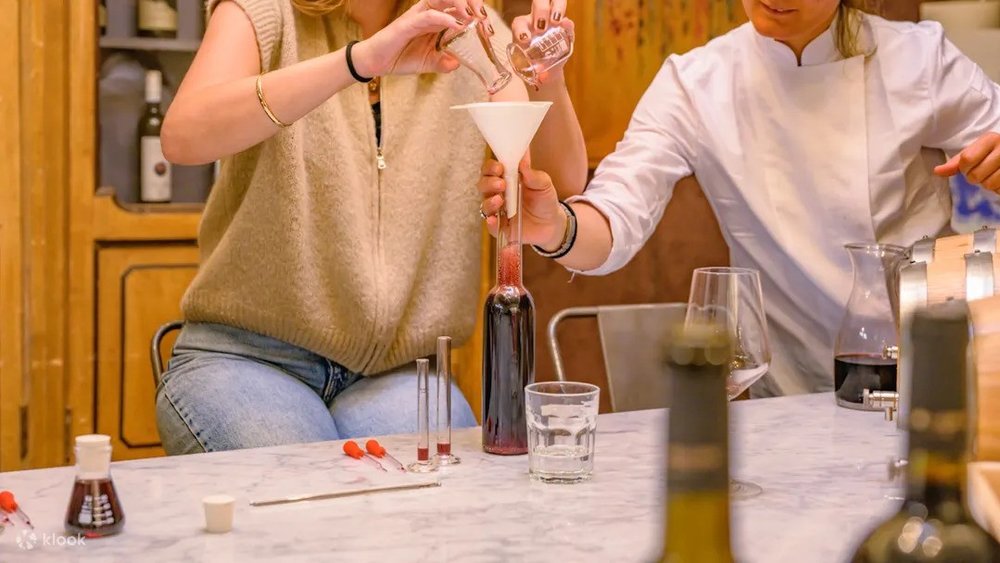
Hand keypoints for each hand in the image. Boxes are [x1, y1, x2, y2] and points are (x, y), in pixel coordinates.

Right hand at [354, 0, 489, 76]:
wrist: (377, 63)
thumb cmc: (401, 57)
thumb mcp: (429, 63)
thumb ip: (445, 63)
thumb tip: (459, 64)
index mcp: (436, 20)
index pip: (458, 8)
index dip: (474, 11)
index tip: (487, 23)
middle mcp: (429, 13)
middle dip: (472, 2)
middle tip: (483, 16)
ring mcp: (419, 15)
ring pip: (442, 0)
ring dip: (460, 4)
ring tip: (473, 16)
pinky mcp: (409, 22)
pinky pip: (429, 15)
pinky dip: (445, 19)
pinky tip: (456, 25)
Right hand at [478, 158, 567, 249]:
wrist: (551, 224)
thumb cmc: (545, 200)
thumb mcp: (544, 184)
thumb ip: (533, 174)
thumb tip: (523, 160)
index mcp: (506, 179)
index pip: (491, 169)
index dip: (492, 167)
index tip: (500, 167)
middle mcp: (498, 193)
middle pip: (483, 185)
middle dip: (489, 182)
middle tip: (501, 184)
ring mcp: (498, 211)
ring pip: (485, 204)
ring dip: (489, 201)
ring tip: (499, 200)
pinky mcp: (500, 227)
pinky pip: (491, 225)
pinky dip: (491, 222)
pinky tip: (494, 219)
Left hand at [510, 0, 573, 84]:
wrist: (545, 71)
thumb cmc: (532, 69)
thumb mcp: (529, 72)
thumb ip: (534, 72)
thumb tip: (542, 77)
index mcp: (522, 29)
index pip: (519, 23)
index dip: (522, 29)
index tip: (526, 40)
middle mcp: (535, 20)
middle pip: (537, 4)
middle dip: (540, 12)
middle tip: (542, 27)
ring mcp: (551, 20)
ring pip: (554, 3)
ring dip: (556, 9)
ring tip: (556, 22)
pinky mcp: (564, 27)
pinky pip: (567, 21)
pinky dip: (567, 23)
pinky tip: (566, 25)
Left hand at [933, 132, 999, 192]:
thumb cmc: (991, 152)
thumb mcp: (974, 151)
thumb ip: (956, 162)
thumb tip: (937, 171)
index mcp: (990, 139)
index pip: (966, 159)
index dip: (964, 168)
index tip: (969, 166)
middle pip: (975, 175)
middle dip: (974, 177)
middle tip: (983, 171)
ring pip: (988, 185)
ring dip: (987, 184)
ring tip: (993, 174)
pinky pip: (999, 189)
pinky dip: (998, 188)